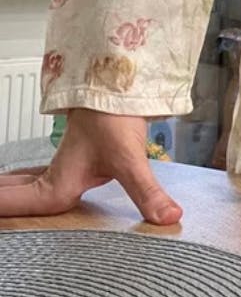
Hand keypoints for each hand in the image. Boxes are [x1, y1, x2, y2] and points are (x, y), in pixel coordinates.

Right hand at [0, 110, 181, 224]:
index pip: (24, 204)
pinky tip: (38, 176)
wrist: (117, 78)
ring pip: (31, 178)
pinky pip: (46, 169)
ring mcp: (67, 158)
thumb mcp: (128, 159)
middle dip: (6, 200)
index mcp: (61, 182)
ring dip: (16, 188)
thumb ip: (147, 193)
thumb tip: (167, 218)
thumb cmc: (112, 115)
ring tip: (4, 193)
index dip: (6, 209)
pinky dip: (32, 176)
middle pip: (22, 191)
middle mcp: (59, 172)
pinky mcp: (80, 148)